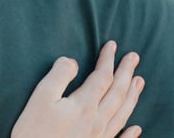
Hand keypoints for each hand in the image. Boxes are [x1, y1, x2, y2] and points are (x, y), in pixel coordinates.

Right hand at [10, 41, 145, 137]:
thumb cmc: (33, 132)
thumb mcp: (40, 98)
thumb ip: (58, 76)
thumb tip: (72, 62)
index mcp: (84, 105)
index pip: (103, 77)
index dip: (108, 59)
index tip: (112, 45)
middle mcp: (97, 121)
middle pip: (117, 93)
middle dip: (126, 73)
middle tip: (134, 57)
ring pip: (122, 114)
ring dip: (132, 96)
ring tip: (139, 82)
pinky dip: (130, 134)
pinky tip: (136, 128)